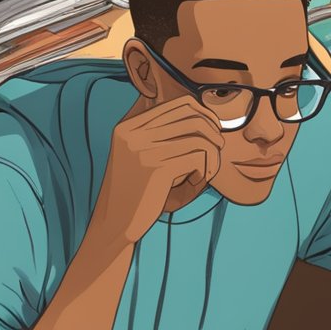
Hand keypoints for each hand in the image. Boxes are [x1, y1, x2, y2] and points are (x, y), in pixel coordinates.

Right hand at [89, 97, 224, 245]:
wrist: (114, 224)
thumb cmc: (135, 193)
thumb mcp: (141, 157)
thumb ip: (164, 137)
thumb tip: (204, 115)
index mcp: (128, 126)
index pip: (178, 105)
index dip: (204, 115)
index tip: (213, 132)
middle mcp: (133, 133)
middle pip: (192, 117)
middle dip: (213, 133)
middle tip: (217, 151)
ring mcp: (142, 150)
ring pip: (198, 138)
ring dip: (212, 155)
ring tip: (207, 171)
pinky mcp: (154, 169)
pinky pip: (197, 158)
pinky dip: (206, 170)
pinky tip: (199, 181)